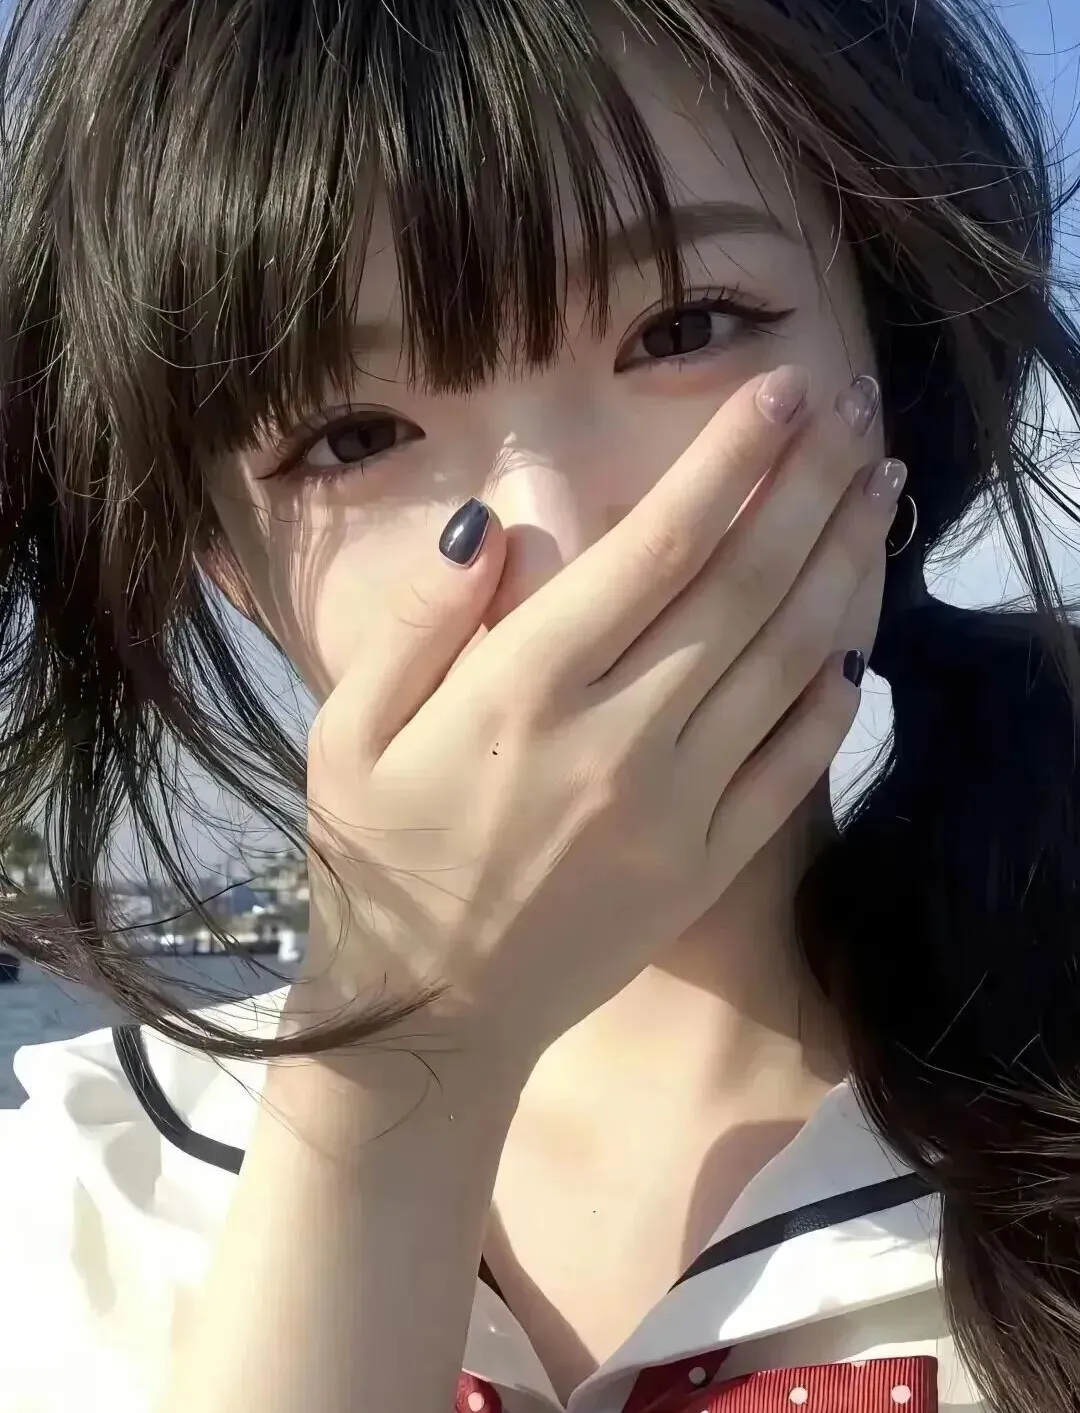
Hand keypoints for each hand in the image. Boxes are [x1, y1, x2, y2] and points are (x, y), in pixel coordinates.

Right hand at [298, 366, 900, 1083]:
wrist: (422, 1022)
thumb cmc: (374, 862)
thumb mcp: (346, 731)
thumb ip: (424, 623)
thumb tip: (498, 527)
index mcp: (527, 690)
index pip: (659, 546)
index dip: (732, 459)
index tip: (780, 390)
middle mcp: (620, 737)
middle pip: (748, 587)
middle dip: (813, 485)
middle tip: (855, 411)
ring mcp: (677, 807)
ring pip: (790, 663)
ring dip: (845, 566)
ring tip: (880, 490)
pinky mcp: (707, 866)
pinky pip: (793, 766)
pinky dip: (835, 695)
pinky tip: (858, 636)